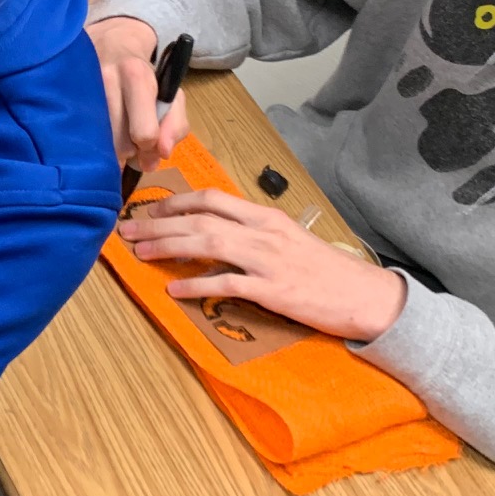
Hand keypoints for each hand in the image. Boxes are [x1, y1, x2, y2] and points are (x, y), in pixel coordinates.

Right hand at [86, 16, 188, 174]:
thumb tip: (160, 155)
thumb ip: (175, 125)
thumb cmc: (144, 74)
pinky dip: (93, 140)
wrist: (109, 43)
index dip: (150, 147)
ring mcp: (81, 89)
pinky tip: (98, 129)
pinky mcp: (65, 97)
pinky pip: (81, 136)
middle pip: (120, 145)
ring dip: (111, 147)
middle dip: (130, 150)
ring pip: (100, 145)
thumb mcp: (172, 94)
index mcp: (136, 76)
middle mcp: (105, 80)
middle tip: (131, 137)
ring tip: (115, 131)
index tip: (148, 142)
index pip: (144, 133)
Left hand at [117, 188, 406, 341]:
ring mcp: (268, 260)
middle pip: (201, 218)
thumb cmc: (326, 270)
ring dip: (168, 247)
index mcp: (267, 217)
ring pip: (208, 243)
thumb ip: (253, 233)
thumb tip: (213, 233)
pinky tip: (174, 289)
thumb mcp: (289, 240)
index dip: (176, 202)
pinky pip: (226, 283)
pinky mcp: (274, 290)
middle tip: (128, 229)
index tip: (150, 209)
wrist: (366, 296)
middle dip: (159, 223)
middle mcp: (264, 232)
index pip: (212, 199)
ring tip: (140, 252)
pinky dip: (197, 284)